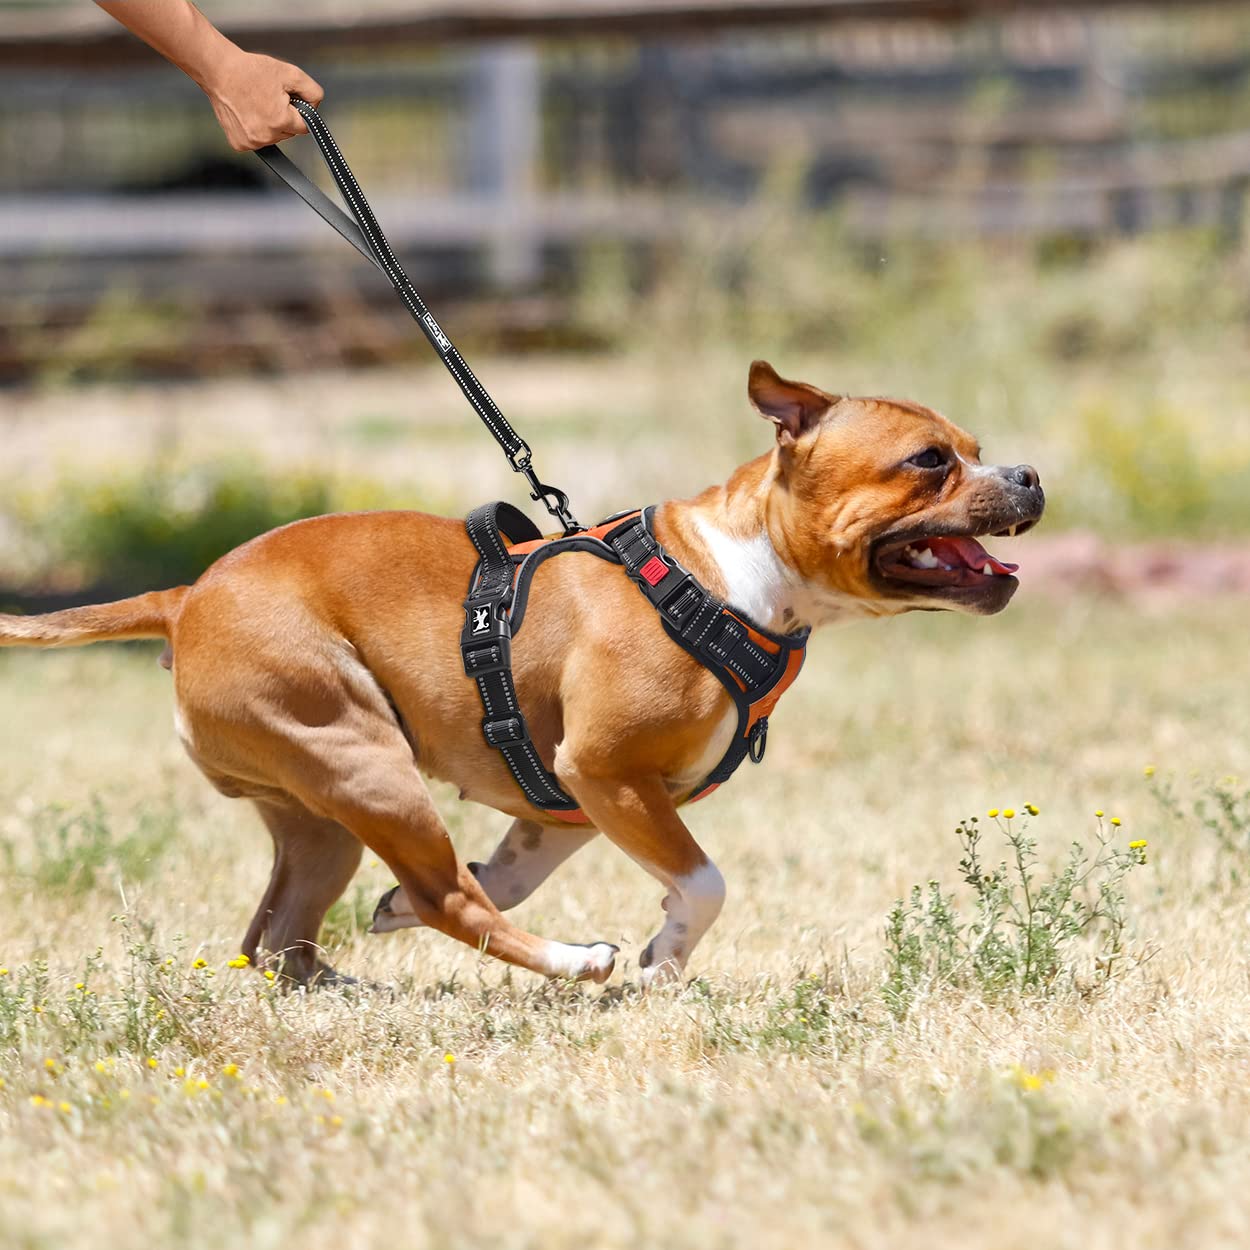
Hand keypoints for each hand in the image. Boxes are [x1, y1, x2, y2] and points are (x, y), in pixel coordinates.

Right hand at [202, 48, 323, 151]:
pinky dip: (255, 129)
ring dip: (270, 124)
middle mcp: (266, 136)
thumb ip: (312, 92)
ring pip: (273, 138)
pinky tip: (247, 113)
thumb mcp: (290, 73)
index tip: (287, 99)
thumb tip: (317, 107)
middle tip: (269, 98)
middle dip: (284, 118)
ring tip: (256, 104)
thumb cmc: (250, 70)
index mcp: (280, 120)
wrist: (218, 70)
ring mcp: (251, 142)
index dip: (298, 111)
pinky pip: (257, 141)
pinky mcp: (239, 144)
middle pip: (288, 133)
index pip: (304, 126)